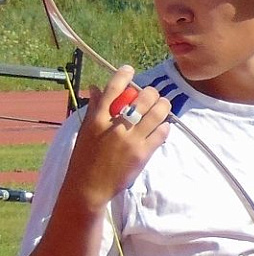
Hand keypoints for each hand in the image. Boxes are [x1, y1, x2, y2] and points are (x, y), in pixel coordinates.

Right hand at [66, 67, 170, 209]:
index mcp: (97, 119)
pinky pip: (161, 133)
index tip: (129, 69)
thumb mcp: (86, 131)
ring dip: (163, 105)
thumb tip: (97, 87)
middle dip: (151, 92)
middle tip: (153, 94)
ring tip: (164, 105)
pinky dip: (165, 126)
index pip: (112, 90)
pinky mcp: (143, 153)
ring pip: (157, 113)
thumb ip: (94, 108)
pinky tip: (163, 125)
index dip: (123, 76)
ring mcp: (131, 139)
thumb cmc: (85, 157)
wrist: (89, 186)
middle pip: (141, 98)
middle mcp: (115, 126)